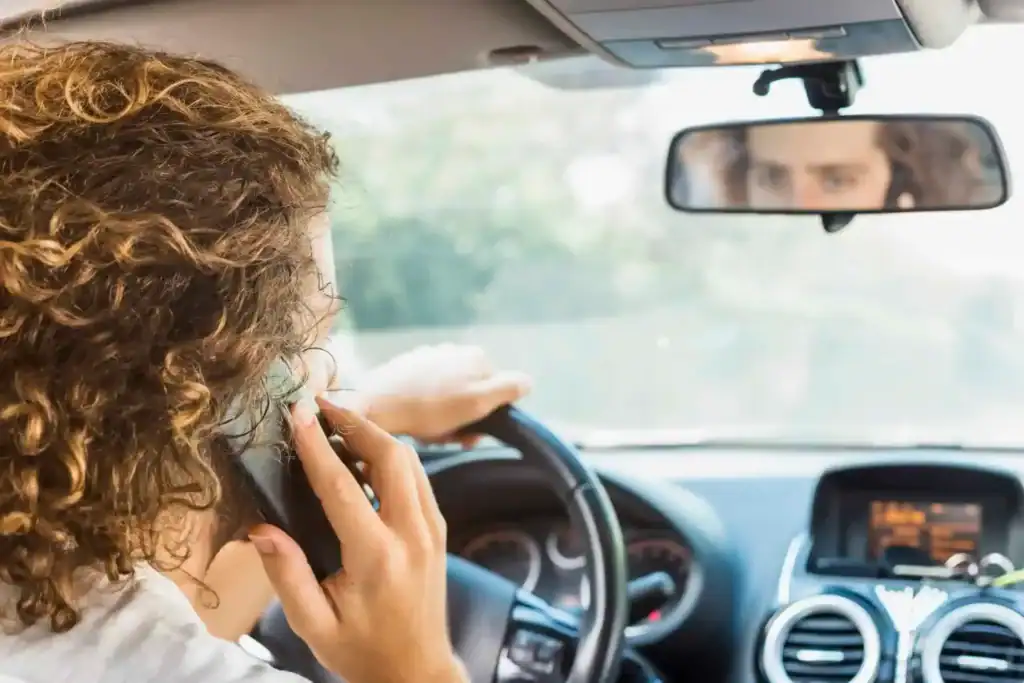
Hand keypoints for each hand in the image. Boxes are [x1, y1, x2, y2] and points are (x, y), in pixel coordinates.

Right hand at [249, 396, 465, 682]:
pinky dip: (392, 456)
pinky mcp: (437, 529)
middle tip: (321, 406)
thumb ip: (287, 575)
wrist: (416, 671)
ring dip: (375, 435)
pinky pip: (417, 476)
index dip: (317, 445)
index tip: (298, 413)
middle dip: (356, 423)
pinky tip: (363, 455)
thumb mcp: (313, 624)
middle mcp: (412, 534)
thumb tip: (261, 529)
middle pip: (391, 455)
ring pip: (410, 460)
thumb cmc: (361, 650)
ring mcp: (431, 529)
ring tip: (337, 424)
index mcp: (377, 557)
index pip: (343, 486)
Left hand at [360, 344, 530, 446]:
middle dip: (464, 416)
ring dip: (445, 414)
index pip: (497, 389)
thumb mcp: (478, 402)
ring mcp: (427, 356)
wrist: (376, 407)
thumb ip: (509, 388)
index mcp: (476, 357)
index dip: (488, 413)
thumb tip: (528, 382)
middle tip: (449, 437)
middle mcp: (454, 350)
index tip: (471, 431)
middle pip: (471, 391)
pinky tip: (413, 420)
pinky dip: (424, 406)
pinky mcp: (405, 367)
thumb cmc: (431, 409)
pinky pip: (425, 391)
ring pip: (448, 393)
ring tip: (429, 432)